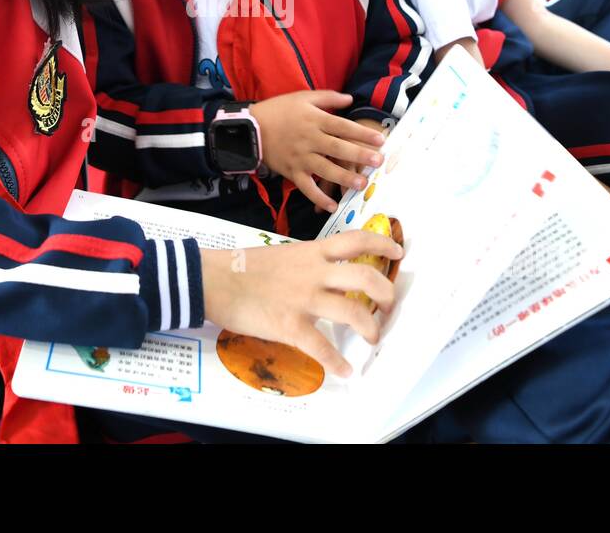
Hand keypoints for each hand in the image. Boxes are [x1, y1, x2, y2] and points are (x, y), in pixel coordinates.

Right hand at [201, 231, 403, 376]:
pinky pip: (322, 347)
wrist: (212, 280)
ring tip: (372, 338)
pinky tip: (344, 371)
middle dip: (386, 293)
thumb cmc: (242, 267)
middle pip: (366, 276)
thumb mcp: (282, 255)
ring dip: (370, 329)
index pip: (357, 239)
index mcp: (312, 252)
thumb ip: (306, 263)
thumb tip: (322, 274)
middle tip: (389, 305)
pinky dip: (337, 363)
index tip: (397, 250)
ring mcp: (304, 299)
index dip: (383, 243)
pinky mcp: (290, 325)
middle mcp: (314, 273)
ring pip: (354, 312)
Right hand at [251, 91, 385, 211]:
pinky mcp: (291, 172)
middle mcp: (309, 139)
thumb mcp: (303, 97)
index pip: (343, 126)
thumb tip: (350, 99)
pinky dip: (318, 198)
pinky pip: (306, 187)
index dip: (362, 133)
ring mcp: (300, 157)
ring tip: (361, 184)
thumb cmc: (278, 110)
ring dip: (343, 177)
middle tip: (378, 162)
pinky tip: (333, 206)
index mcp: (314, 120)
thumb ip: (328, 98)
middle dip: (359, 155)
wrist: (250, 128)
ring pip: (325, 169)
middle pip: (337, 148)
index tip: (380, 139)